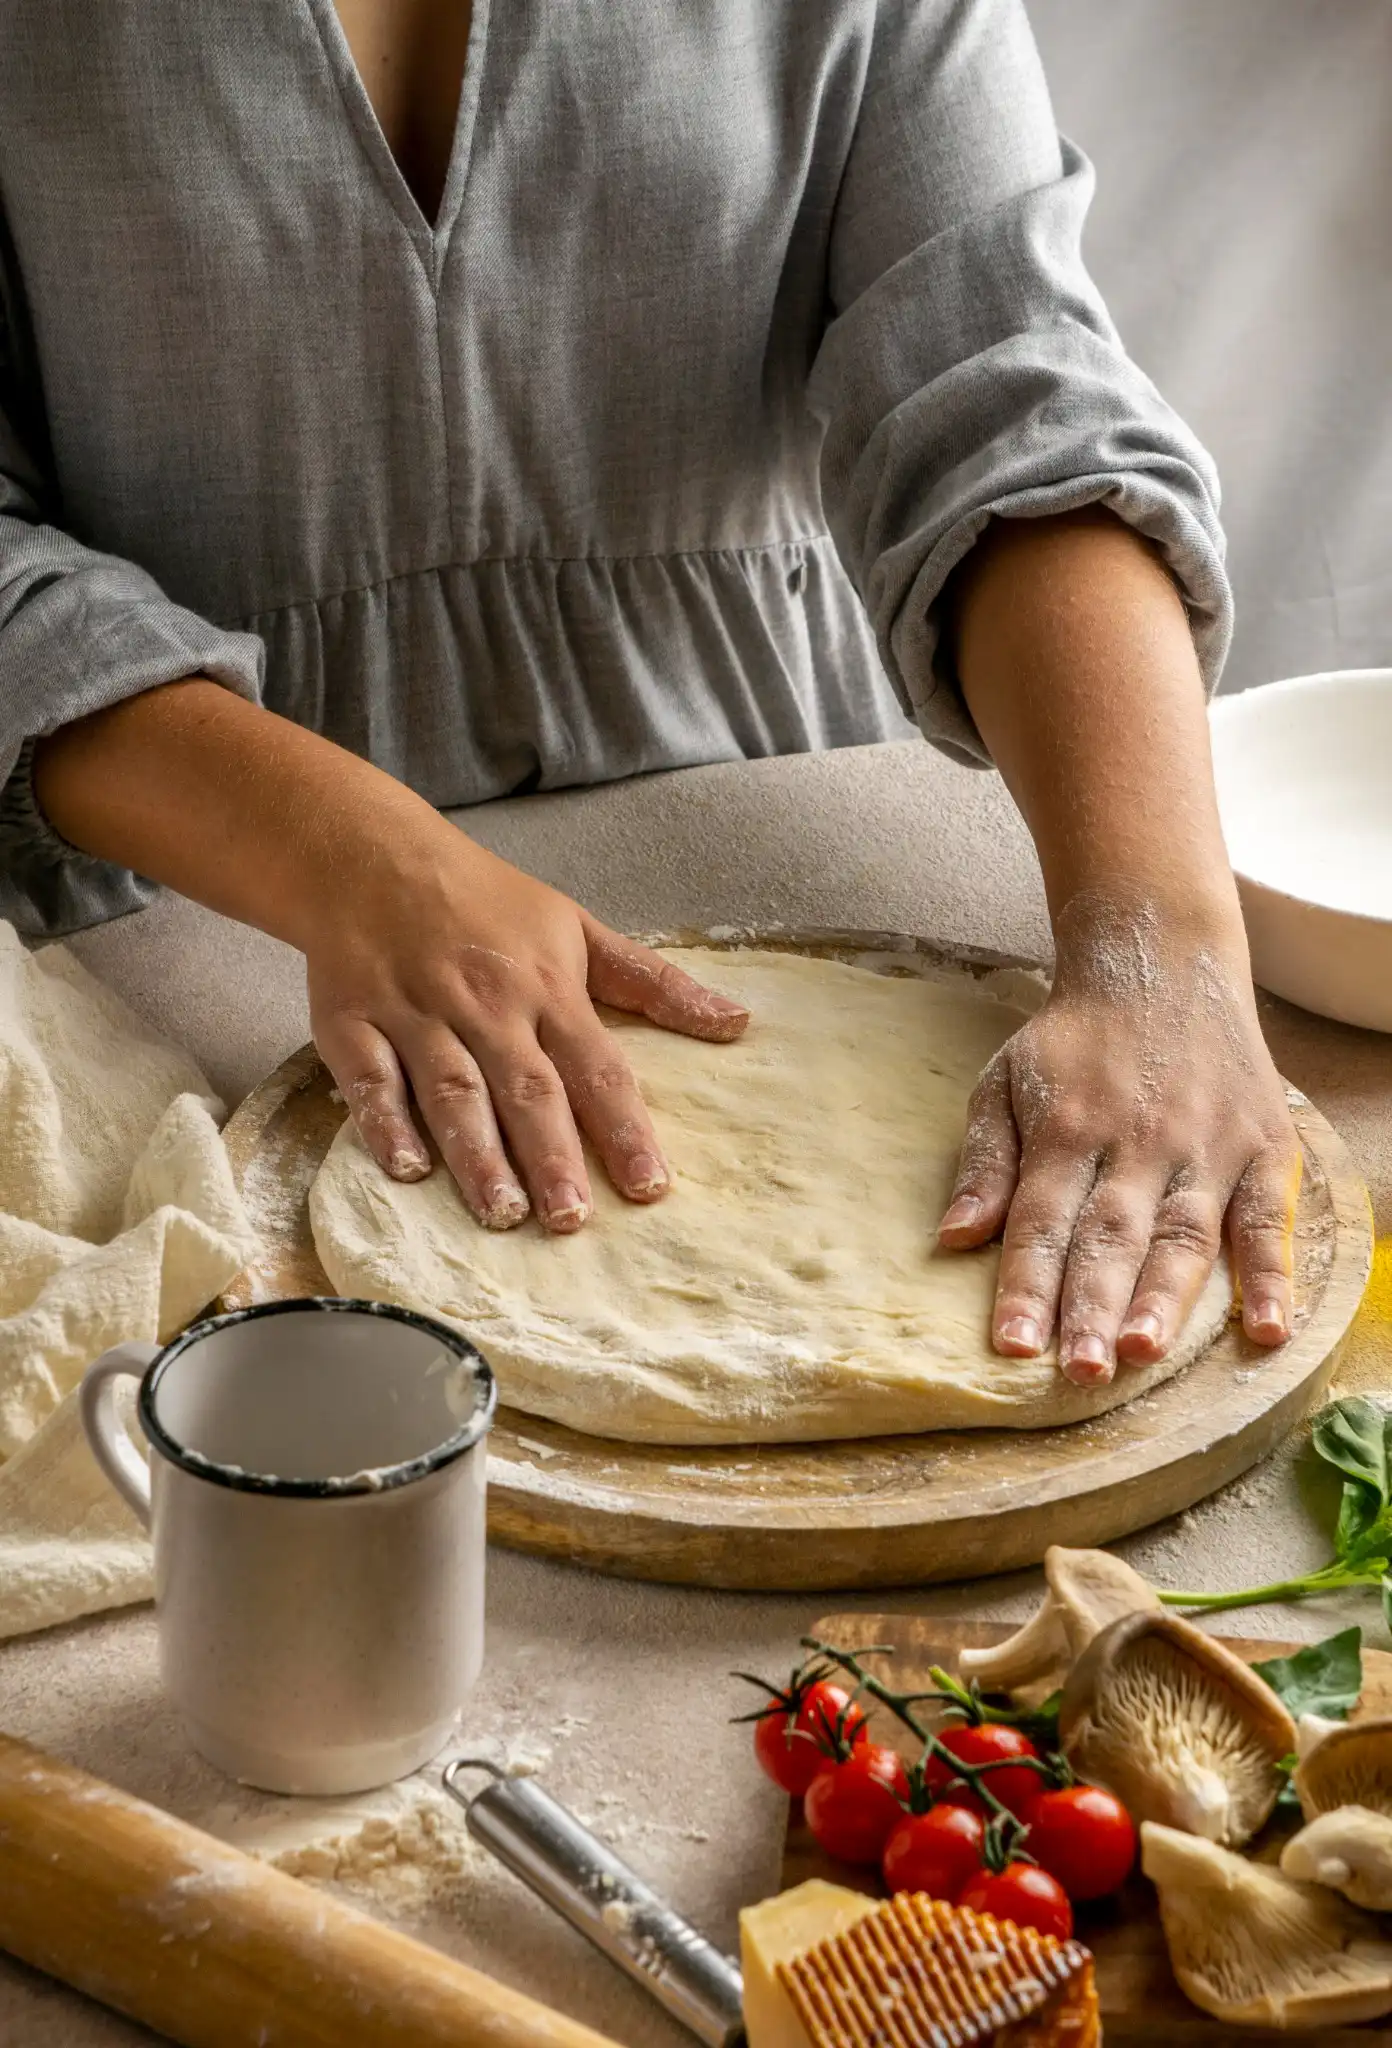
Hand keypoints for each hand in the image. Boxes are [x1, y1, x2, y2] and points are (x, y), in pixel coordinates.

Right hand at [307, 820, 748, 1231]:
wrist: (370, 855)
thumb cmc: (484, 900)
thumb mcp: (577, 927)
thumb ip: (652, 983)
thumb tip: (736, 1023)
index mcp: (547, 988)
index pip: (596, 1066)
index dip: (624, 1128)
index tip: (650, 1186)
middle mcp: (487, 1006)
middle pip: (526, 1088)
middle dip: (552, 1156)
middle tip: (571, 1221)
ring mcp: (417, 1014)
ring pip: (453, 1091)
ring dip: (478, 1155)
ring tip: (502, 1213)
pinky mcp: (352, 1022)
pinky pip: (370, 1080)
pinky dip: (386, 1123)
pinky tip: (407, 1169)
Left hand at [938, 891, 1301, 1385]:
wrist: (1161, 962)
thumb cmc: (1073, 1040)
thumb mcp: (1005, 1080)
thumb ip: (985, 1162)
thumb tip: (954, 1239)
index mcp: (1067, 1128)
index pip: (1042, 1220)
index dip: (1026, 1285)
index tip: (1011, 1346)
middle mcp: (1136, 1141)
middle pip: (1110, 1235)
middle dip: (1091, 1305)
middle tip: (1077, 1371)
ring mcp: (1204, 1146)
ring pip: (1183, 1234)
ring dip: (1163, 1298)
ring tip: (1140, 1352)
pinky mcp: (1261, 1147)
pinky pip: (1264, 1219)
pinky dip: (1271, 1275)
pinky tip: (1267, 1330)